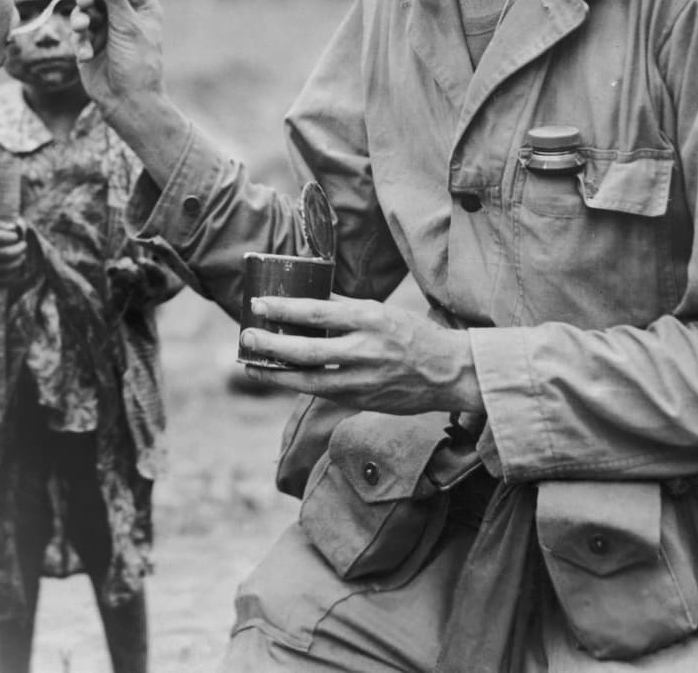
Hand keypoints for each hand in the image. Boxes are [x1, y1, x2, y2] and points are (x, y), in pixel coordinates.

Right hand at [0, 220, 28, 280]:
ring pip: (4, 267)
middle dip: (19, 249)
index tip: (16, 235)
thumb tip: (14, 228)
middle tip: (24, 245)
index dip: (13, 237)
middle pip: (5, 254)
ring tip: (22, 256)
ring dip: (17, 262)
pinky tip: (14, 266)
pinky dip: (9, 273)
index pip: (1, 239)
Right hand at [68, 0, 166, 115]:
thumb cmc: (136, 64)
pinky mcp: (90, 43)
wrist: (127, 102)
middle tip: (85, 4)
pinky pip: (77, 33)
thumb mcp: (126, 25)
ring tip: (83, 30)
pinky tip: (86, 55)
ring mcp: (105, 28)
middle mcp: (122, 13)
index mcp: (141, 5)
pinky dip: (80, 42)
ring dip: (80, 19)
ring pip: (83, 10)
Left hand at [239, 294, 484, 415]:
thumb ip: (344, 307)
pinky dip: (299, 384)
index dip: (283, 310)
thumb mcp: (381, 312)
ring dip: (276, 374)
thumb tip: (308, 295)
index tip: (257, 306)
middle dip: (271, 346)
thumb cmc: (414, 336)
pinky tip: (282, 378)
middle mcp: (364, 350)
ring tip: (251, 366)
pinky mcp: (362, 401)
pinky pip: (323, 392)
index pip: (317, 313)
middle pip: (307, 350)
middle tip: (247, 337)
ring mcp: (363, 380)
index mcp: (368, 320)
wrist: (451, 374)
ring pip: (309, 380)